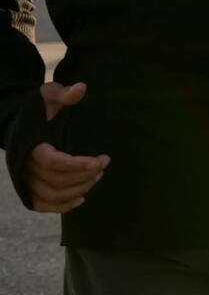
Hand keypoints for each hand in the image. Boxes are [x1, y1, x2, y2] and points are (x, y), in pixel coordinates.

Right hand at [24, 82, 108, 213]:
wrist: (18, 122)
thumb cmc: (38, 108)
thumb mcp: (48, 94)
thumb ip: (64, 94)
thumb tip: (81, 88)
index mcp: (30, 145)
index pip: (52, 161)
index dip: (76, 164)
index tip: (100, 160)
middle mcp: (25, 165)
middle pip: (56, 180)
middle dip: (84, 174)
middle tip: (104, 162)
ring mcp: (25, 178)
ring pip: (51, 194)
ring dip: (78, 189)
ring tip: (98, 176)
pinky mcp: (27, 187)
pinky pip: (41, 204)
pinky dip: (60, 206)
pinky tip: (81, 199)